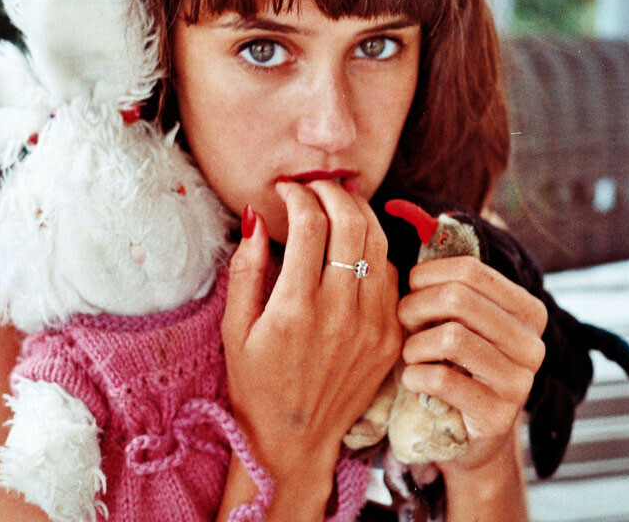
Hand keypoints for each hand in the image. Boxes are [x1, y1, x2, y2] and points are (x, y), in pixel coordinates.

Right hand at [221, 180, 401, 512]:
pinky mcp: (391, 337)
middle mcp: (339, 314)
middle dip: (333, 192)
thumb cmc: (257, 384)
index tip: (288, 190)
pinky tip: (356, 250)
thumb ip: (246, 268)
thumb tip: (256, 216)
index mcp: (295, 309)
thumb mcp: (235, 329)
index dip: (299, 195)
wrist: (296, 441)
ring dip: (359, 214)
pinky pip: (393, 276)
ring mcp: (372, 326)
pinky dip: (376, 252)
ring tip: (339, 206)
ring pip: (379, 244)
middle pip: (352, 223)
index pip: (310, 225)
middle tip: (317, 188)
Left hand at [397, 255, 546, 473]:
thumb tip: (427, 226)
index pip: (471, 270)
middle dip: (416, 308)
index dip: (428, 275)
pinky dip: (414, 375)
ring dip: (413, 345)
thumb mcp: (459, 320)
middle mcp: (533, 344)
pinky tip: (413, 380)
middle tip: (403, 324)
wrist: (468, 436)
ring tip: (410, 354)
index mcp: (528, 310)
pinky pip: (441, 378)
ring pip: (450, 337)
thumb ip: (450, 282)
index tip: (411, 290)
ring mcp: (520, 382)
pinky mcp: (496, 416)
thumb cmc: (454, 365)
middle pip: (458, 299)